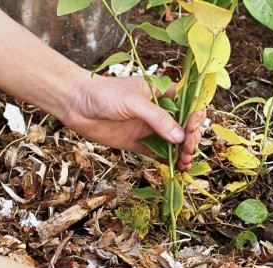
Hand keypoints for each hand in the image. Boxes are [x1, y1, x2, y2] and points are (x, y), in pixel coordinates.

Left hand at [63, 75, 202, 170]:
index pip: (190, 105)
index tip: (191, 128)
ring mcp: (152, 129)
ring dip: (184, 153)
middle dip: (191, 139)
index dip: (195, 118)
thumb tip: (180, 138)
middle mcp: (162, 112)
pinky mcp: (142, 144)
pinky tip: (177, 169)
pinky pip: (161, 155)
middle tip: (187, 149)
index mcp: (164, 94)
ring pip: (176, 143)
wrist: (76, 105)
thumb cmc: (104, 94)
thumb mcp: (133, 102)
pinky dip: (171, 162)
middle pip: (186, 127)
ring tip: (184, 162)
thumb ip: (157, 119)